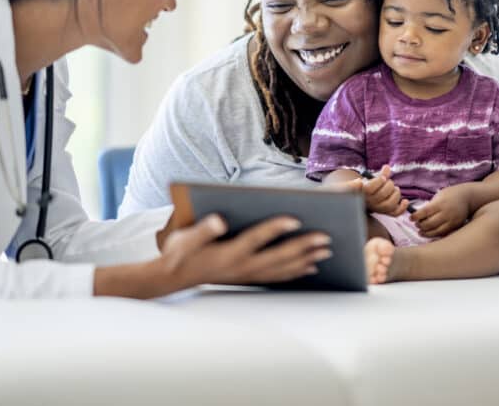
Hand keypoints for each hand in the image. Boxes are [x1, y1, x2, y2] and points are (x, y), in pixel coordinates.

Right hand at [157, 214, 332, 287]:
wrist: (173, 278)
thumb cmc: (180, 253)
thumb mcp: (184, 239)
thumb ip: (202, 230)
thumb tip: (218, 220)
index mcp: (228, 253)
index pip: (257, 239)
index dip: (276, 228)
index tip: (296, 219)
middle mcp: (241, 266)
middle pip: (278, 256)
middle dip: (303, 246)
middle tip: (326, 237)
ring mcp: (246, 275)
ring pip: (282, 269)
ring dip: (306, 259)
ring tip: (326, 251)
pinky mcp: (248, 278)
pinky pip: (277, 277)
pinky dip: (296, 272)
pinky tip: (311, 267)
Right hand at [346, 166, 407, 215]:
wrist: (366, 199)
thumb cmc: (370, 186)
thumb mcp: (372, 179)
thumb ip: (380, 174)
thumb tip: (387, 167)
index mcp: (364, 192)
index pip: (369, 188)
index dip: (378, 182)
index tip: (383, 178)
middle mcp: (370, 202)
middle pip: (381, 195)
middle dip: (389, 186)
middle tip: (390, 182)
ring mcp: (378, 209)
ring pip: (389, 205)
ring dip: (396, 195)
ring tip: (396, 189)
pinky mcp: (386, 213)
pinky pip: (394, 214)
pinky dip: (402, 208)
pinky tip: (406, 201)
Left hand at [410, 185, 471, 237]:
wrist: (468, 197)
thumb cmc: (450, 195)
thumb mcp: (439, 196)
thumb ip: (430, 206)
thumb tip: (418, 216)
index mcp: (440, 203)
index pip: (424, 212)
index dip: (415, 216)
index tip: (411, 218)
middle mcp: (446, 213)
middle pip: (429, 224)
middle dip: (420, 226)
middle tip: (416, 225)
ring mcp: (452, 221)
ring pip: (436, 232)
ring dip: (426, 233)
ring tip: (421, 232)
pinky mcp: (456, 227)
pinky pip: (443, 234)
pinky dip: (435, 235)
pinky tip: (430, 233)